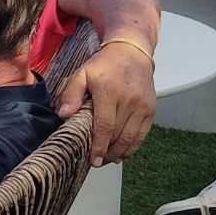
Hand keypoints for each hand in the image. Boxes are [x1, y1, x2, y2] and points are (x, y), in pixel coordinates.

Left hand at [62, 43, 156, 165]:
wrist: (132, 53)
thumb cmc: (104, 65)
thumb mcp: (81, 73)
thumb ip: (70, 93)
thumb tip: (64, 115)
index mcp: (110, 92)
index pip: (105, 126)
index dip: (99, 146)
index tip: (93, 160)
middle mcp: (129, 100)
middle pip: (119, 136)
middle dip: (107, 153)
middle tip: (97, 162)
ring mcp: (143, 106)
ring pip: (132, 138)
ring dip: (119, 153)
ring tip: (107, 159)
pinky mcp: (151, 109)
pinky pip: (143, 134)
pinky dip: (132, 147)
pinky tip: (122, 152)